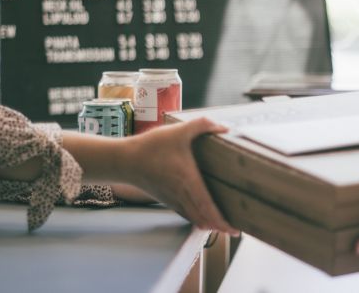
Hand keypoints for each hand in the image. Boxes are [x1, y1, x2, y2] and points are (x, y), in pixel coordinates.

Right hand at [125, 118, 238, 235]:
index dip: (221, 220)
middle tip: (235, 232)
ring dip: (209, 224)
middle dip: (220, 226)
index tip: (234, 229)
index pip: (207, 206)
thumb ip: (202, 126)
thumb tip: (224, 128)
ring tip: (223, 227)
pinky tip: (202, 219)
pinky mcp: (167, 199)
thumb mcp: (178, 131)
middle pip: (204, 217)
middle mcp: (182, 194)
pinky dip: (196, 219)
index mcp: (188, 180)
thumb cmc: (150, 147)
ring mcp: (173, 199)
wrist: (124, 161)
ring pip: (194, 218)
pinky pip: (185, 213)